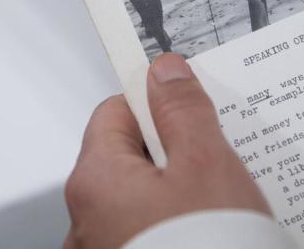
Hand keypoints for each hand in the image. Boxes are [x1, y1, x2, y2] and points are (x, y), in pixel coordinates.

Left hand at [64, 54, 269, 248]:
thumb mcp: (206, 165)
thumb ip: (182, 110)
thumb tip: (165, 72)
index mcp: (95, 181)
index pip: (115, 111)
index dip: (154, 100)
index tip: (182, 95)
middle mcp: (86, 219)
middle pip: (129, 156)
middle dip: (172, 151)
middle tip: (213, 157)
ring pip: (141, 198)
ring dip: (176, 192)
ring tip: (217, 202)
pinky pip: (146, 231)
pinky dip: (173, 226)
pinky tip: (207, 231)